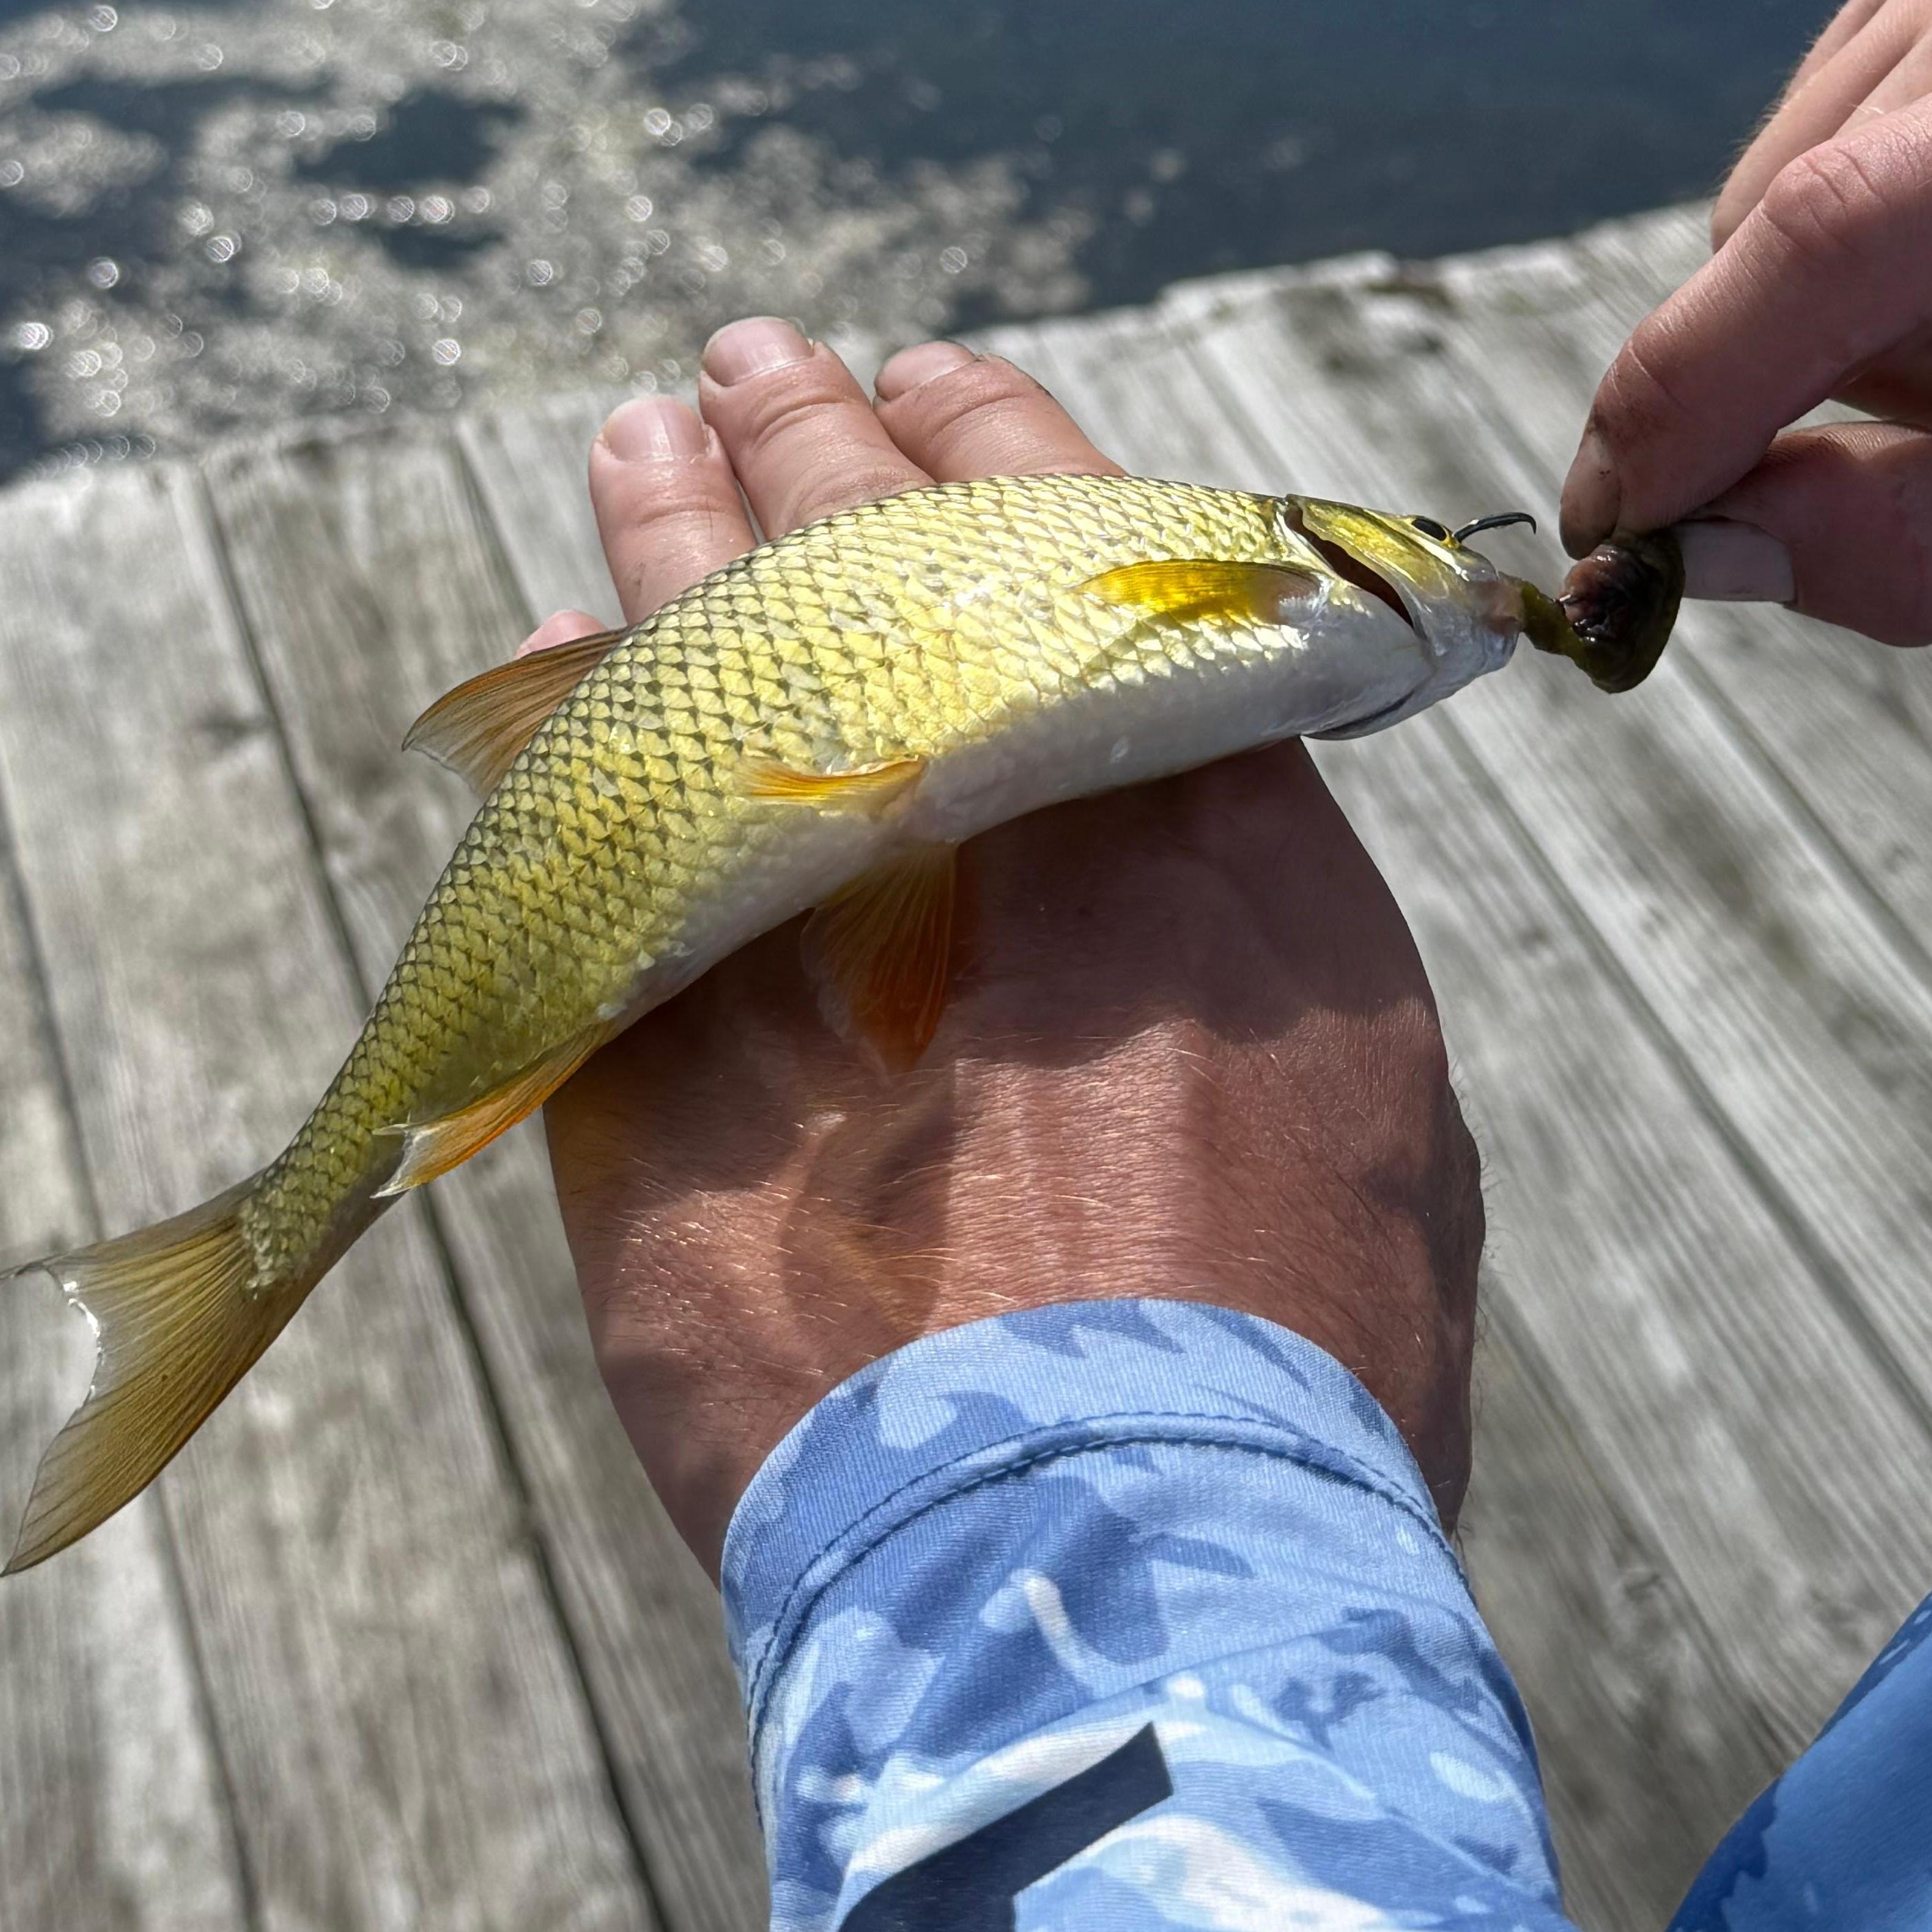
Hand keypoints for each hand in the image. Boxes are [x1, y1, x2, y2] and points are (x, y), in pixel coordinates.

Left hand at [532, 322, 1482, 1571]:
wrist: (1116, 1564)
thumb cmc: (1301, 1368)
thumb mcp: (1371, 1099)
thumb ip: (1252, 928)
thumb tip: (1170, 849)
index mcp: (1184, 811)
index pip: (1070, 547)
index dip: (994, 444)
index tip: (933, 383)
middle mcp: (981, 814)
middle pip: (863, 562)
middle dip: (804, 445)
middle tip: (751, 368)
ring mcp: (795, 916)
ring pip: (703, 656)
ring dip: (671, 530)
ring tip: (648, 439)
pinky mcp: (648, 1050)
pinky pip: (581, 845)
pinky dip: (569, 737)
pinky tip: (560, 665)